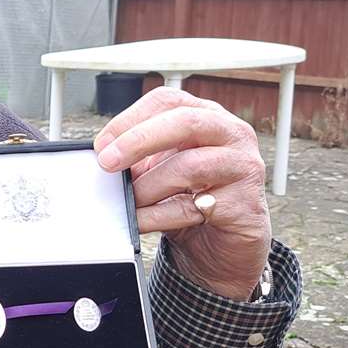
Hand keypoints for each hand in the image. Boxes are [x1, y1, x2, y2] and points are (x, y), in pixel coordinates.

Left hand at [94, 87, 271, 299]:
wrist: (225, 246)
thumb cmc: (192, 200)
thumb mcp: (161, 171)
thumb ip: (138, 159)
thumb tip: (102, 157)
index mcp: (207, 117)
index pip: (168, 101)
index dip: (131, 118)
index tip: (102, 144)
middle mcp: (231, 135)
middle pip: (186, 121)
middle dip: (139, 140)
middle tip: (107, 162)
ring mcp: (244, 168)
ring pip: (190, 166)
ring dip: (148, 185)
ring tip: (129, 200)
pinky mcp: (245, 205)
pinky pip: (192, 208)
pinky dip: (157, 215)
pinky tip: (139, 221)